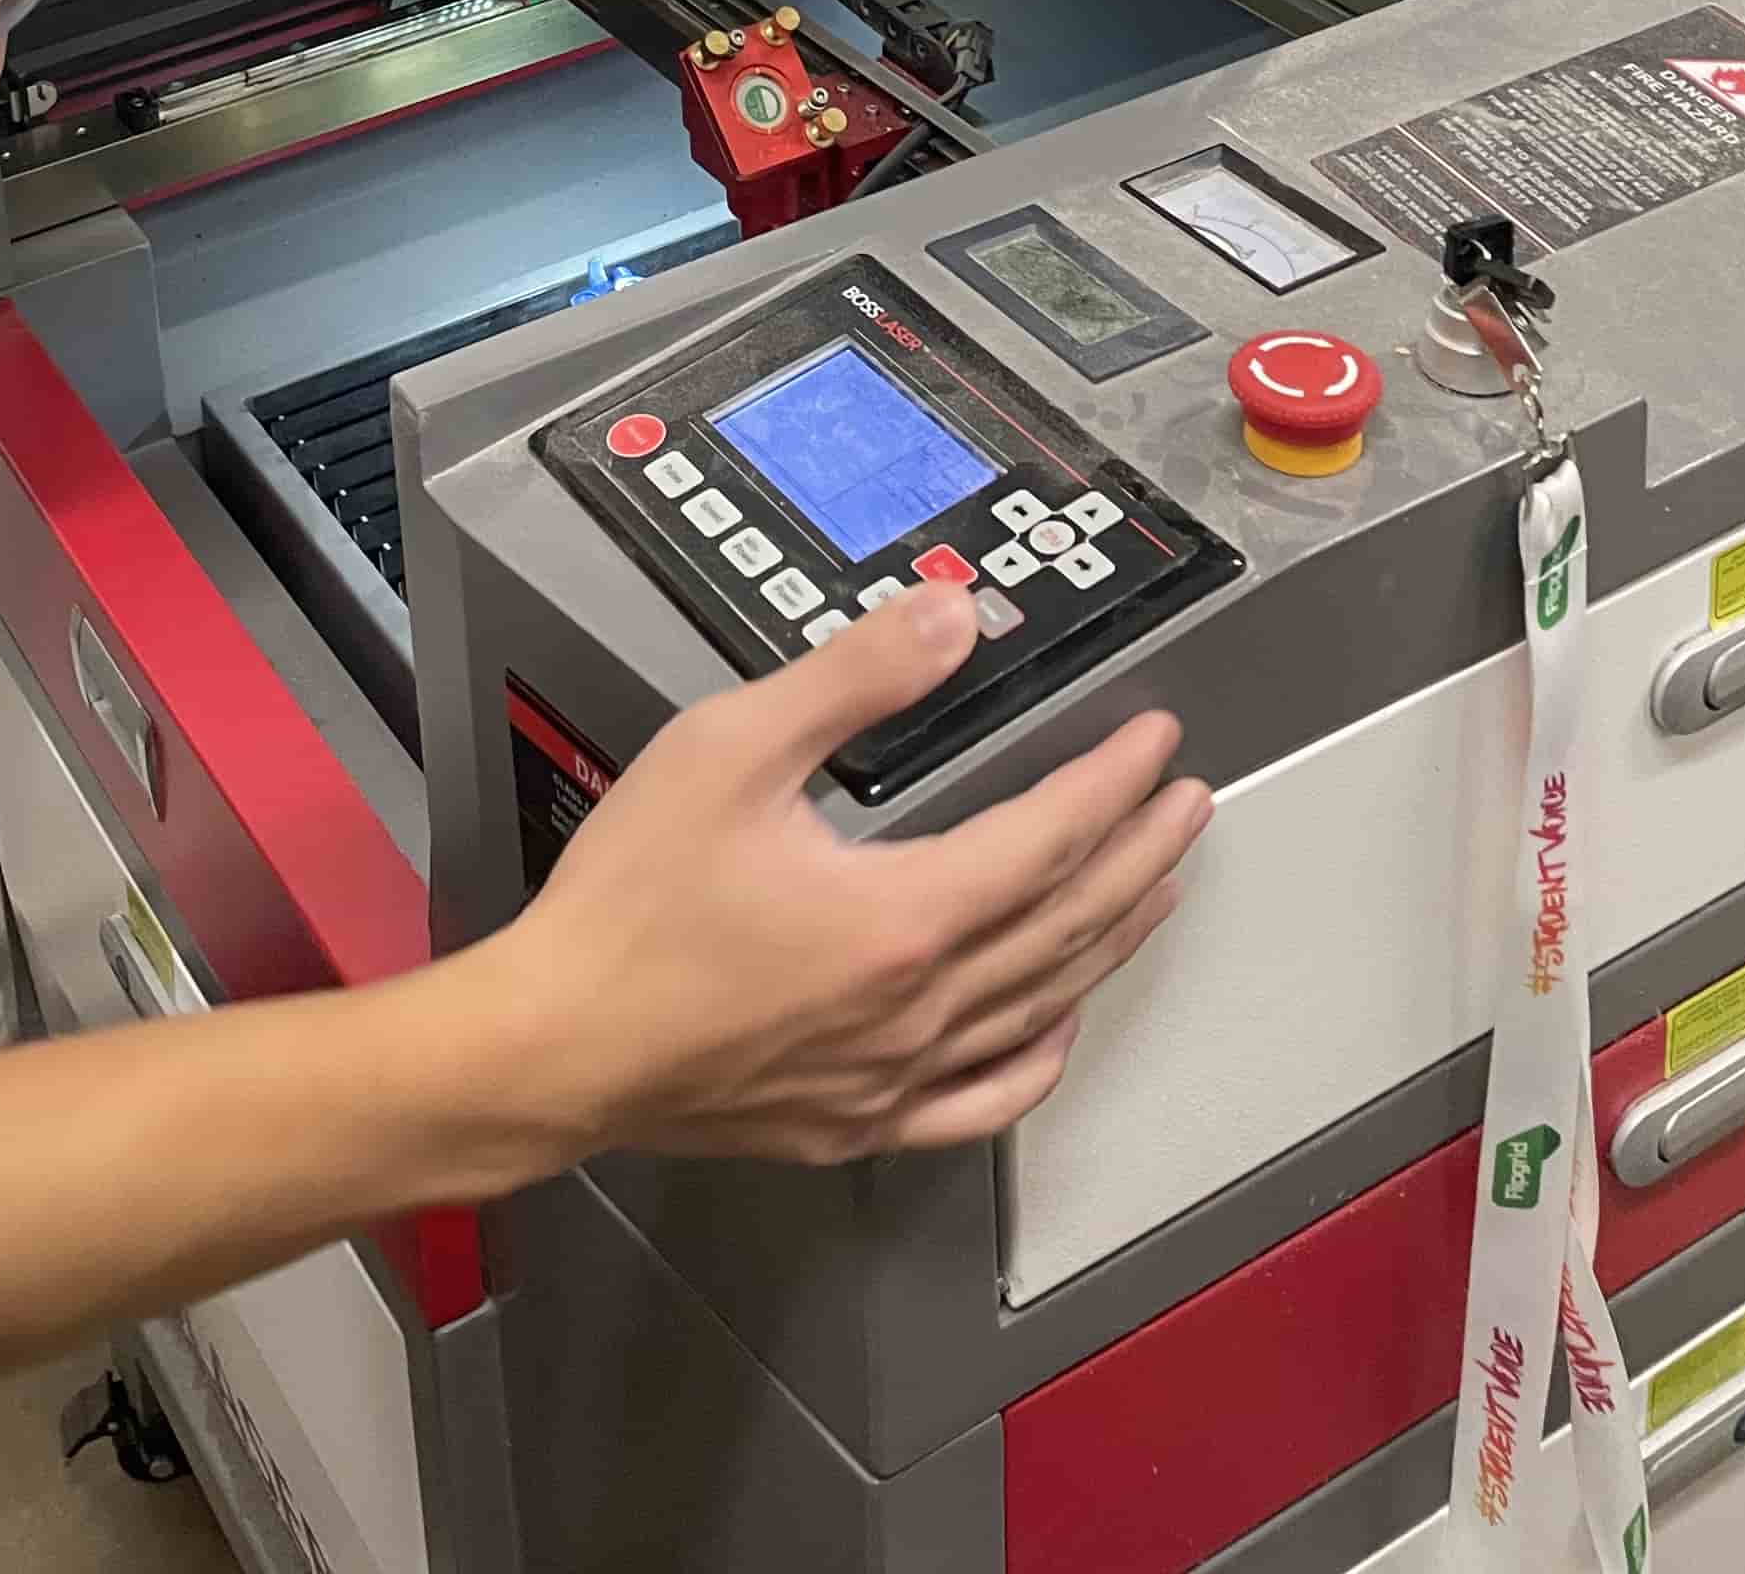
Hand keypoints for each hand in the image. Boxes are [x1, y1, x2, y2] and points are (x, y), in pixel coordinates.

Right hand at [484, 587, 1209, 1164]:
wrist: (555, 1042)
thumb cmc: (630, 902)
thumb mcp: (729, 748)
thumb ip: (850, 680)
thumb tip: (947, 622)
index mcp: (903, 915)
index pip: (1049, 838)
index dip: (1114, 785)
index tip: (1159, 743)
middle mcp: (919, 1007)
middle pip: (1069, 924)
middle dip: (1141, 856)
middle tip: (1189, 804)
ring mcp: (893, 1077)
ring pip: (1042, 1008)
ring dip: (1110, 941)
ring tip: (1155, 891)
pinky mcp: (856, 1121)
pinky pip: (980, 1100)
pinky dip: (1037, 1057)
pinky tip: (1055, 1026)